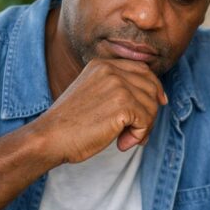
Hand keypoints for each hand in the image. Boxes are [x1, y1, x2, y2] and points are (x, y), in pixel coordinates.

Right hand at [31, 58, 167, 162]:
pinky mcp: (122, 104)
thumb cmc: (70, 125)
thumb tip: (159, 100)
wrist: (49, 137)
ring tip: (124, 139)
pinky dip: (139, 136)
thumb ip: (119, 91)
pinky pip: (146, 121)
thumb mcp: (94, 95)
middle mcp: (111, 70)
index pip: (142, 69)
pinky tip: (121, 144)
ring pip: (152, 106)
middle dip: (150, 113)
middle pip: (151, 88)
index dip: (155, 87)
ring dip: (143, 128)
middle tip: (136, 133)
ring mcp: (117, 85)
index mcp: (102, 65)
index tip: (160, 102)